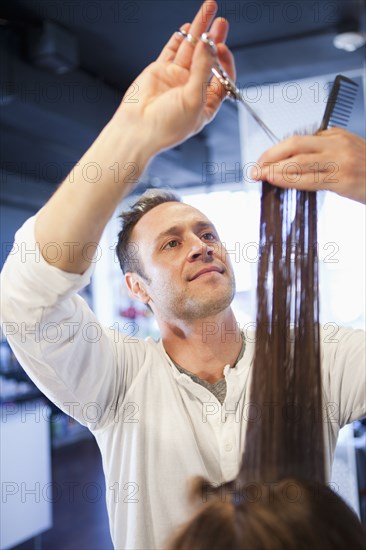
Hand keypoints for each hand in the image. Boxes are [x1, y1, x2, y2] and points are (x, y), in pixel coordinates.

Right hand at [112, 0, 234, 156]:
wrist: (137, 129)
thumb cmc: (167, 126)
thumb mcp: (193, 99)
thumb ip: (202, 70)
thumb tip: (210, 45)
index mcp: (206, 104)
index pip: (222, 79)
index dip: (225, 63)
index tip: (223, 49)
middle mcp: (193, 89)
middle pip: (209, 60)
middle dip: (215, 40)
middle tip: (220, 23)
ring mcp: (177, 79)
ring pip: (191, 49)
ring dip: (199, 30)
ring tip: (208, 10)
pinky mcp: (161, 71)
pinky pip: (174, 50)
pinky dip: (181, 37)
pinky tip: (189, 25)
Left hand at [251, 128, 365, 203]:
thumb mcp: (347, 151)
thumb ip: (323, 151)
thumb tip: (292, 161)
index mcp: (335, 135)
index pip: (298, 140)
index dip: (275, 150)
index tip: (262, 160)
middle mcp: (337, 144)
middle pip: (294, 146)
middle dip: (270, 157)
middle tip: (255, 169)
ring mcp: (341, 162)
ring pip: (299, 163)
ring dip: (275, 170)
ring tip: (260, 176)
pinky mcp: (343, 180)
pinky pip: (310, 180)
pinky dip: (289, 180)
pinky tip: (277, 181)